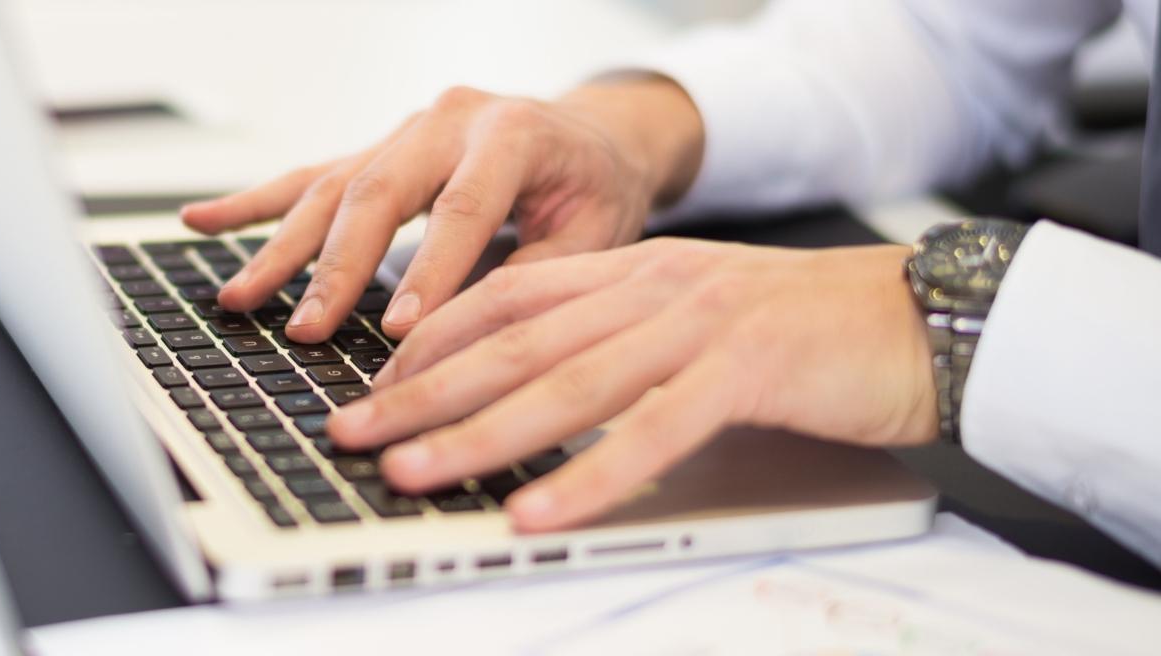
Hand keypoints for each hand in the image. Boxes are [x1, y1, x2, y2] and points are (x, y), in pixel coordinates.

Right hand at [180, 79, 703, 342]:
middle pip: (378, 192)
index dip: (429, 273)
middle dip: (336, 268)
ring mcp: (406, 129)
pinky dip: (255, 203)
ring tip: (238, 297)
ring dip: (281, 248)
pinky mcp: (378, 147)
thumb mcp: (596, 238)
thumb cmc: (598, 189)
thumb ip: (532, 280)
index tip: (395, 333)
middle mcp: (449, 118)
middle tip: (305, 328)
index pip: (461, 207)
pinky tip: (201, 220)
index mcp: (512, 133)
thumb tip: (464, 343)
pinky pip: (310, 175)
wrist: (596, 137)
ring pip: (332, 187)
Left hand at [326, 239, 939, 531]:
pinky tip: (536, 510)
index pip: (503, 299)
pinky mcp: (747, 371)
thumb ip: (612, 340)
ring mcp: (696, 325)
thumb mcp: (688, 318)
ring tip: (412, 472)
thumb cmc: (799, 333)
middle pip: (511, 344)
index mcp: (630, 270)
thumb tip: (529, 392)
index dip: (430, 341)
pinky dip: (587, 476)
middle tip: (353, 433)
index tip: (373, 384)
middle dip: (421, 393)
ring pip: (565, 384)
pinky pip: (652, 430)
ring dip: (478, 434)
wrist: (917, 317)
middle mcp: (650, 288)